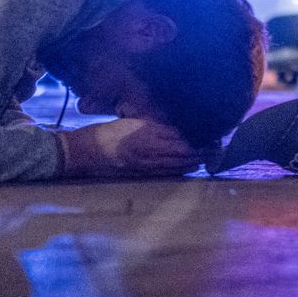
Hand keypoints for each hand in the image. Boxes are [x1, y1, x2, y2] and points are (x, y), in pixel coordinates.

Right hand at [57, 117, 205, 178]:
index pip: (179, 136)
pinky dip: (179, 169)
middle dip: (201, 151)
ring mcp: (145, 165)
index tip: (211, 135)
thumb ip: (153, 124)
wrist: (81, 153)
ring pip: (177, 165)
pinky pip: (165, 173)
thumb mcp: (130, 122)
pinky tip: (188, 167)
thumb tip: (176, 126)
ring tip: (207, 157)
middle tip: (216, 148)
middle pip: (183, 152)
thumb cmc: (104, 133)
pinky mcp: (140, 174)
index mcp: (146, 134)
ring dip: (193, 161)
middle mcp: (148, 151)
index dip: (197, 138)